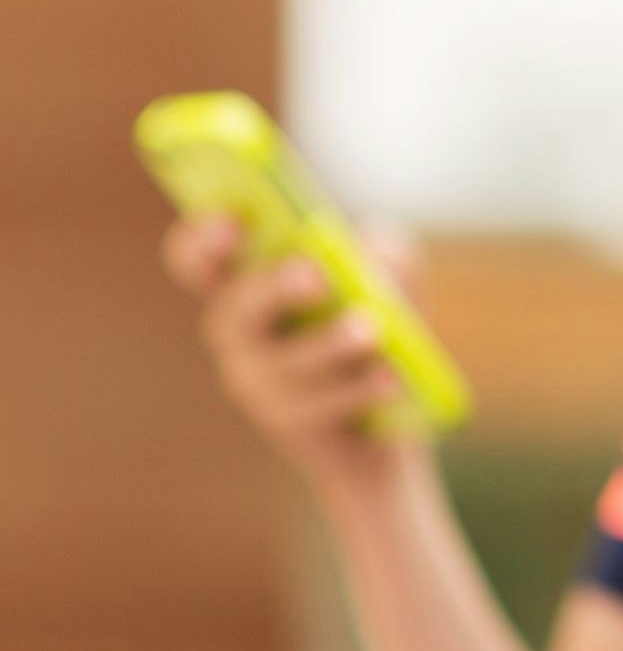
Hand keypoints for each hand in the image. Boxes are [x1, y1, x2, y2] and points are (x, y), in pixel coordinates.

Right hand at [161, 213, 417, 488]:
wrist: (396, 411)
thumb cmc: (382, 320)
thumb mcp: (393, 275)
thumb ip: (385, 252)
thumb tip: (370, 252)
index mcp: (247, 287)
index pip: (198, 263)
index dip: (202, 243)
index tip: (231, 222)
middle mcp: (241, 338)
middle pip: (232, 314)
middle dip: (271, 291)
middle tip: (313, 274)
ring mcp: (261, 387)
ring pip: (283, 367)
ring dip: (326, 345)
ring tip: (369, 329)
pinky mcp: (294, 428)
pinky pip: (321, 410)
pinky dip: (359, 390)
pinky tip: (391, 377)